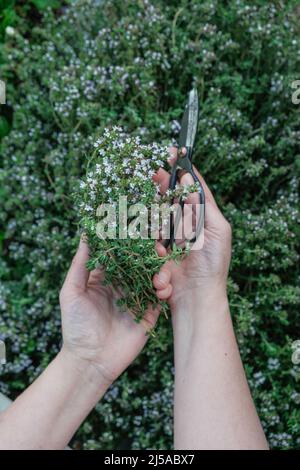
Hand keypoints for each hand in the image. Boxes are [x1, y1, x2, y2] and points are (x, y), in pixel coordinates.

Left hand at [59, 237, 159, 384]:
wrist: (91, 361)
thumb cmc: (76, 326)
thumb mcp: (72, 292)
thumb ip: (81, 264)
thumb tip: (85, 235)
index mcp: (105, 277)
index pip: (120, 253)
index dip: (128, 240)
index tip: (138, 226)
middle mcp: (123, 285)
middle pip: (140, 262)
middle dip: (150, 251)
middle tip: (157, 245)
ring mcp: (137, 298)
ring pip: (154, 275)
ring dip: (160, 268)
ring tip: (160, 267)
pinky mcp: (149, 313)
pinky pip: (161, 296)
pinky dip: (165, 288)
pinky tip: (161, 287)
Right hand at [152, 148, 231, 309]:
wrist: (197, 296)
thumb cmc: (213, 264)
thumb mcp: (217, 229)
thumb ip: (203, 203)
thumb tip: (188, 177)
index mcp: (198, 216)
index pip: (187, 188)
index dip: (179, 171)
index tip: (169, 154)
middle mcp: (180, 223)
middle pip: (165, 197)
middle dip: (159, 186)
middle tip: (150, 173)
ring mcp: (164, 236)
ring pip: (152, 215)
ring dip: (157, 223)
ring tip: (164, 238)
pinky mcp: (151, 250)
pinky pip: (146, 239)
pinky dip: (154, 248)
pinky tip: (164, 260)